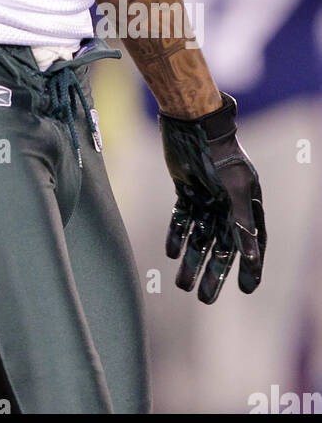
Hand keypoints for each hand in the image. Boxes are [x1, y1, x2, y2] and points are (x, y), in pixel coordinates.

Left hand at [159, 92, 265, 303]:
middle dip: (214, 272)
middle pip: (222, 246)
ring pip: (199, 237)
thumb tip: (252, 256)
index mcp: (247, 204)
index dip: (250, 266)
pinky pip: (183, 219)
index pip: (251, 242)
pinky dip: (177, 235)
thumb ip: (242, 222)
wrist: (192, 124)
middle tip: (205, 298)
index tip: (246, 290)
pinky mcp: (186, 190)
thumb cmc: (218, 155)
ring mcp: (206, 198)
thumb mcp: (234, 190)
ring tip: (181, 285)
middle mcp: (228, 204)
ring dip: (191, 260)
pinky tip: (171, 253)